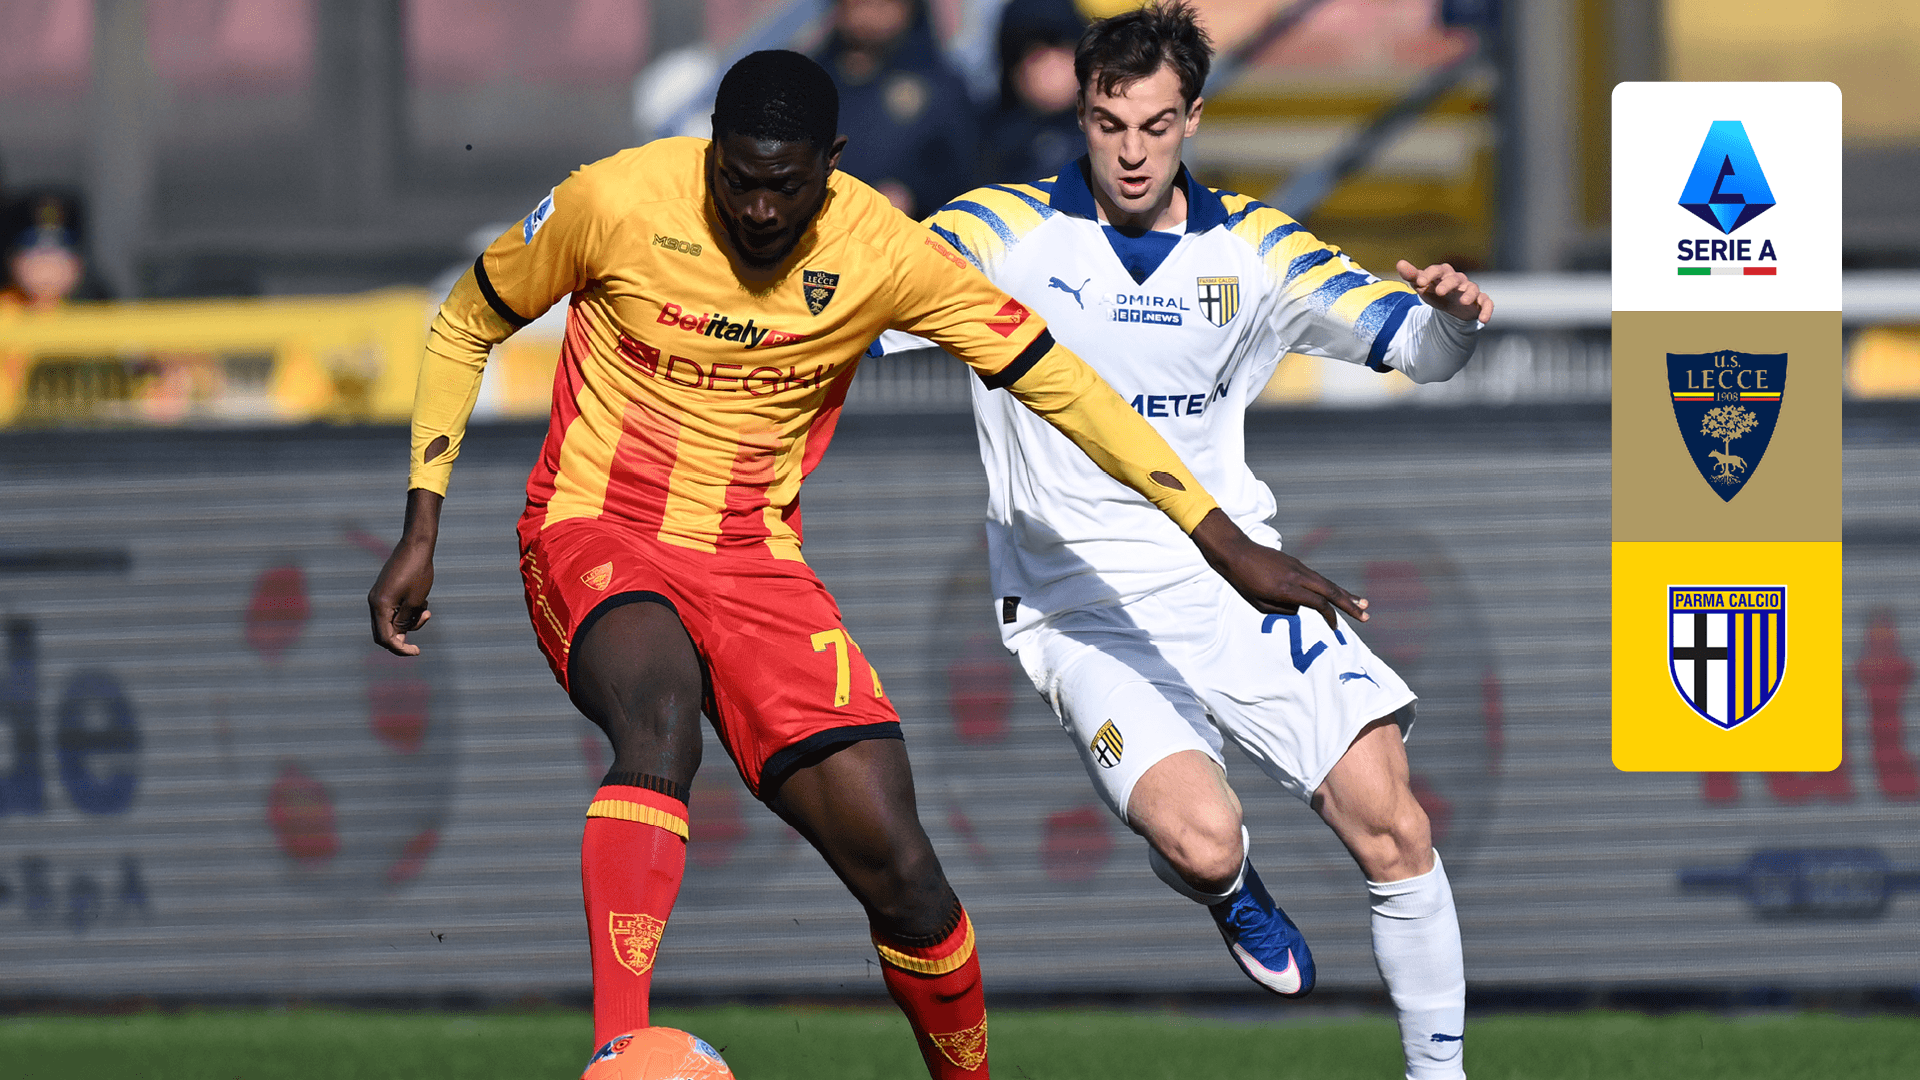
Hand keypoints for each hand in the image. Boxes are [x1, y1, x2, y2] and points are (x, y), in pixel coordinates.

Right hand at [368, 489, 442, 655]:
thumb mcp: (415, 601)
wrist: (416, 545)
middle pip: (384, 632)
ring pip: (391, 621)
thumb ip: (405, 621)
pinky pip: (393, 610)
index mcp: (380, 606)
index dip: (400, 649)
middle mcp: (374, 602)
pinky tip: (422, 600)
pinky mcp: (385, 590)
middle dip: (404, 635)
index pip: (385, 638)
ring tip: (426, 608)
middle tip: (424, 621)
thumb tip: (398, 636)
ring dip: (409, 620)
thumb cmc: (418, 573)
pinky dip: (407, 611)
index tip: (417, 651)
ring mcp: (378, 596)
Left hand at [1190, 509, 1366, 630]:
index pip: (1317, 603)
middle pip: (1330, 591)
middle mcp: (1297, 576)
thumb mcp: (1259, 604)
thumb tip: (1301, 608)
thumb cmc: (1242, 581)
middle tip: (1366, 616)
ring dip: (1345, 594)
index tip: (1335, 629)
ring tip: (1363, 603)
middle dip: (1349, 604)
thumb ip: (1283, 609)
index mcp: (1287, 589)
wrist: (1235, 551)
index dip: (1330, 617)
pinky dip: (1329, 587)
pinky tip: (1338, 593)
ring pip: (1326, 582)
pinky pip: (1316, 577)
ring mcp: (1298, 567)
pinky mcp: (1296, 563)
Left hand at [1396, 260, 1492, 324]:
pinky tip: (1483, 319)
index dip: (1429, 274)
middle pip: (1455, 278)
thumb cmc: (1435, 292)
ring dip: (1469, 294)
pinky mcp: (1479, 302)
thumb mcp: (1423, 286)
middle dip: (1448, 284)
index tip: (1419, 283)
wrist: (1450, 307)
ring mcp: (1470, 290)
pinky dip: (1486, 310)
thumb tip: (1400, 263)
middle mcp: (1459, 280)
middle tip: (1439, 291)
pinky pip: (1486, 303)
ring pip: (1473, 288)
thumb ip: (1413, 276)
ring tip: (1463, 301)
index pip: (1438, 269)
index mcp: (1444, 274)